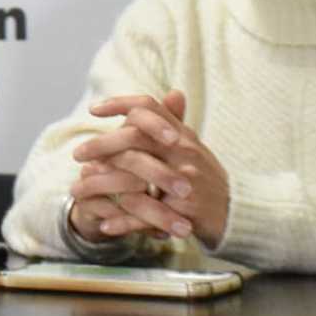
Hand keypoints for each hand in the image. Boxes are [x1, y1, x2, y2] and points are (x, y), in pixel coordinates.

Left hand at [66, 90, 230, 248]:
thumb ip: (175, 123)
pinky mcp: (185, 211)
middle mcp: (184, 153)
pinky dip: (122, 221)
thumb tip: (172, 91)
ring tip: (78, 190)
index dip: (120, 103)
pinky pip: (146, 215)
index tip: (94, 109)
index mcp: (182, 136)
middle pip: (134, 137)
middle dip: (100, 144)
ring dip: (101, 186)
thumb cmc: (207, 178)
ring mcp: (185, 181)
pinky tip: (103, 224)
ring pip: (133, 179)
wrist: (237, 214)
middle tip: (77, 154)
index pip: (149, 107)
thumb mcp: (194, 147)